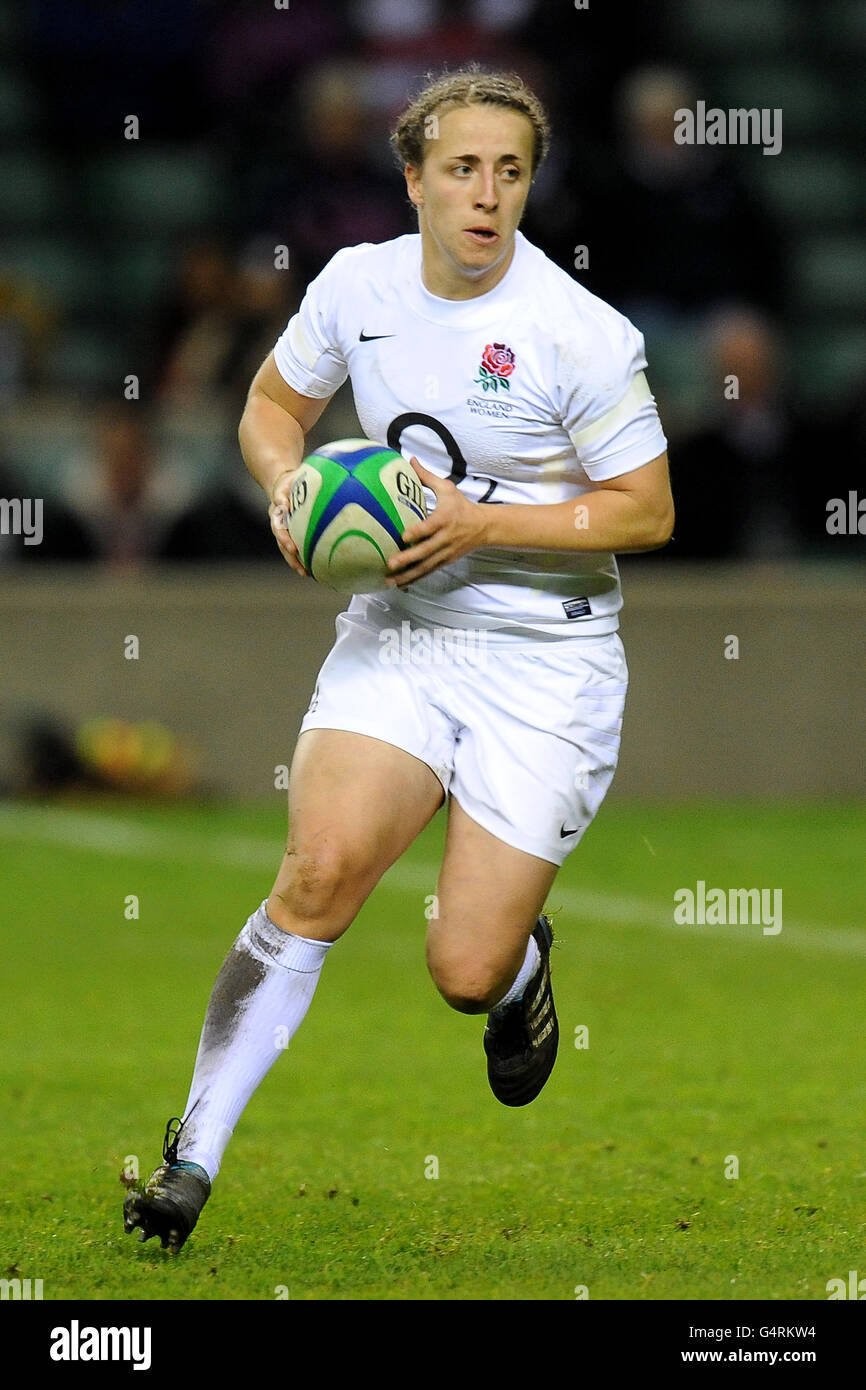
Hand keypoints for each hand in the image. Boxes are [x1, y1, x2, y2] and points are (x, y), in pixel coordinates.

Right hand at [268, 467, 308, 577]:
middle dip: (287, 547)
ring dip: (293, 560)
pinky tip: (310, 571)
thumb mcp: (293, 477)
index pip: (278, 516)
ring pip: (285, 547)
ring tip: (303, 572)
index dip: (283, 528)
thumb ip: (293, 483)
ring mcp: (282, 529)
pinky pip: (293, 550)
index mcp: (278, 507)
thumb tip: (289, 500)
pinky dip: (300, 560)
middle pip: (280, 536)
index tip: (290, 539)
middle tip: (296, 554)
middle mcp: (278, 520)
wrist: (283, 485)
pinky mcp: (289, 535)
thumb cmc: (292, 480)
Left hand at [386, 459, 488, 587]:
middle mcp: (445, 538)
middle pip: (426, 551)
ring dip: (408, 575)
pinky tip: (400, 584)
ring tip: (390, 581)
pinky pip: (428, 571)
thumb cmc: (461, 506)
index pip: (430, 527)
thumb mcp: (447, 488)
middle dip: (408, 559)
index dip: (418, 532)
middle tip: (390, 564)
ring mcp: (446, 552)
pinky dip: (415, 579)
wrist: (484, 526)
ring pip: (426, 566)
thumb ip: (427, 477)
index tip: (404, 536)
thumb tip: (410, 460)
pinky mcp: (445, 561)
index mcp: (445, 519)